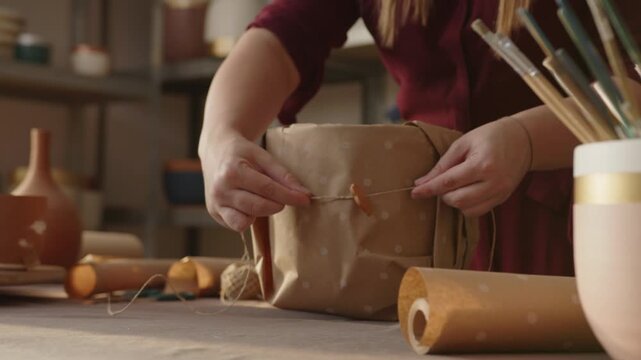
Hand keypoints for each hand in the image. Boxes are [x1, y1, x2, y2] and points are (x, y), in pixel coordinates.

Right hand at [200, 132, 310, 231]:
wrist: (216, 151)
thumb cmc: (243, 154)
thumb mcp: (263, 157)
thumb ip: (284, 176)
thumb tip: (305, 195)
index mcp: (232, 171)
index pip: (267, 189)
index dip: (289, 196)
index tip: (305, 200)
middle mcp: (220, 189)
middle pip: (257, 207)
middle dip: (277, 205)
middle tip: (283, 198)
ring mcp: (215, 204)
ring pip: (245, 222)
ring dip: (260, 213)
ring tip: (261, 198)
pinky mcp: (214, 213)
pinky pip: (237, 225)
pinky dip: (247, 217)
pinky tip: (249, 204)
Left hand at [411, 118, 531, 216]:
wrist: (523, 140)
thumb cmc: (490, 136)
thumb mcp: (463, 143)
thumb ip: (443, 164)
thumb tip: (422, 182)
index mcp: (482, 164)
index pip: (449, 182)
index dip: (429, 189)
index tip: (414, 193)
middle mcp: (493, 182)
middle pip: (458, 200)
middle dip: (443, 195)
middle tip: (441, 183)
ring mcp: (500, 193)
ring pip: (467, 210)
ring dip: (454, 202)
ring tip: (455, 187)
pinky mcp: (502, 199)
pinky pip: (478, 211)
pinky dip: (466, 206)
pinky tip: (466, 192)